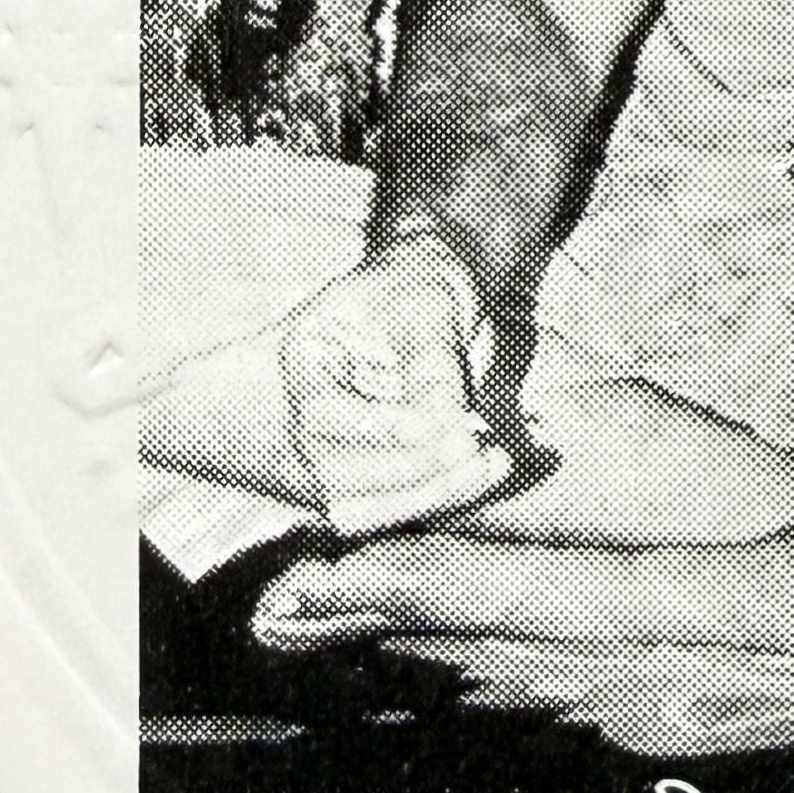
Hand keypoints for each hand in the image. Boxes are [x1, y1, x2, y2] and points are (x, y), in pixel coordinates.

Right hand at [277, 236, 514, 537]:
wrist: (429, 290)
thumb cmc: (422, 283)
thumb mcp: (428, 301)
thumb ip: (432, 359)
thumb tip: (449, 423)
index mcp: (303, 356)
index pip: (323, 417)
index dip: (386, 431)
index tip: (456, 426)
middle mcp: (302, 411)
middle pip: (331, 475)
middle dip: (412, 472)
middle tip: (480, 448)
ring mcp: (324, 450)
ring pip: (356, 508)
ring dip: (427, 496)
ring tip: (491, 463)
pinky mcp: (360, 474)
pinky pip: (386, 509)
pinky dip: (438, 498)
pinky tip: (487, 471)